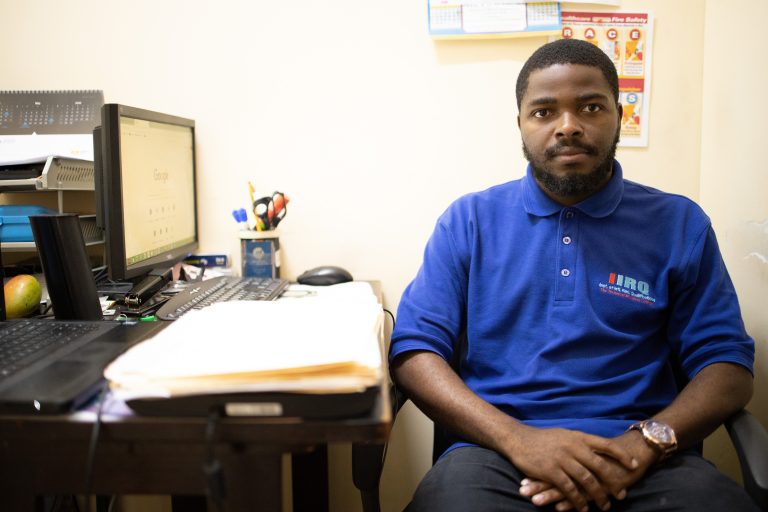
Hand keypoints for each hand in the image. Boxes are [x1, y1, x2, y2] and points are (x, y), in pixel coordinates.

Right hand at [504, 427, 638, 511]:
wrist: (518, 439)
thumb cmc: (542, 438)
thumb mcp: (564, 435)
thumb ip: (580, 443)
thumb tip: (597, 450)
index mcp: (578, 437)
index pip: (606, 445)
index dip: (621, 456)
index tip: (634, 466)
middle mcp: (573, 447)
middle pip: (600, 466)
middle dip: (613, 482)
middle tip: (621, 494)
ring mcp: (562, 459)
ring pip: (587, 480)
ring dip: (598, 496)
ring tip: (604, 506)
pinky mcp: (550, 471)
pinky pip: (569, 489)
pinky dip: (578, 500)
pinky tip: (583, 508)